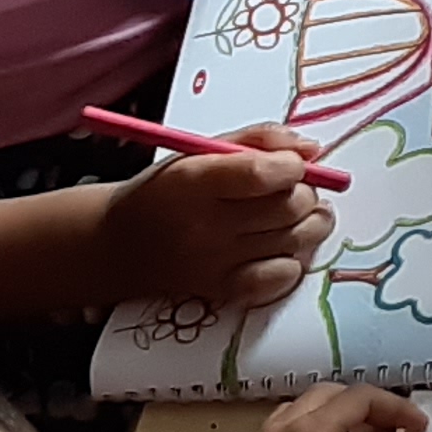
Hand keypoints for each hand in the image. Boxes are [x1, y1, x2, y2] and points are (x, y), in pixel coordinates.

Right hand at [102, 124, 332, 306]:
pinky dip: (294, 261)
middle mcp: (205, 226)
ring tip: (299, 213)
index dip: (292, 166)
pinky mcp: (224, 291)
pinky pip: (283, 278)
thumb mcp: (198, 152)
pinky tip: (282, 247)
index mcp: (193, 182)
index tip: (292, 164)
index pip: (261, 174)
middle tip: (295, 189)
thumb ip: (257, 140)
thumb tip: (312, 150)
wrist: (119, 245)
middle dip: (305, 192)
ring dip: (310, 223)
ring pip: (295, 240)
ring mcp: (216, 263)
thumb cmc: (165, 191)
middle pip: (287, 208)